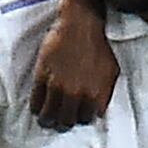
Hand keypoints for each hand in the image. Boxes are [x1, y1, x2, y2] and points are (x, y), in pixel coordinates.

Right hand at [31, 2, 117, 127]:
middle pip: (67, 121)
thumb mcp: (111, 71)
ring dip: (47, 120)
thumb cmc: (98, 46)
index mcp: (96, 94)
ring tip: (45, 119)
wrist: (80, 25)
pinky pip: (36, 101)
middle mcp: (77, 94)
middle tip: (59, 121)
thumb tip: (99, 110)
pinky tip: (37, 107)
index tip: (76, 116)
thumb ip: (106, 93)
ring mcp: (58, 86)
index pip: (86, 119)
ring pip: (49, 116)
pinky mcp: (43, 77)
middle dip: (63, 123)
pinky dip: (36, 107)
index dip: (80, 118)